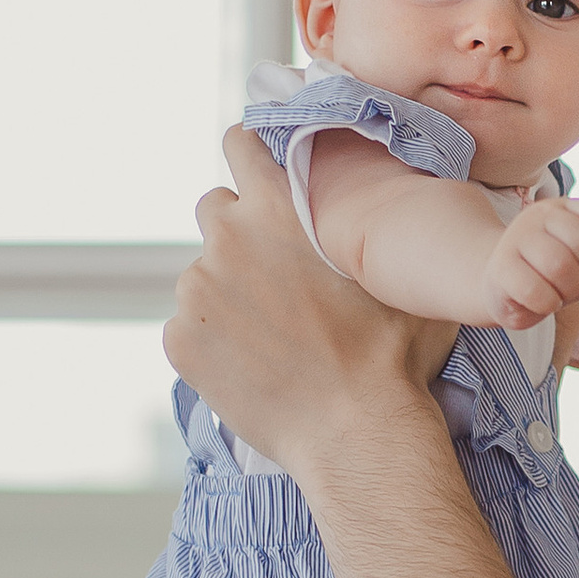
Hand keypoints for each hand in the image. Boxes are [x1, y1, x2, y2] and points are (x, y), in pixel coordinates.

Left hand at [170, 130, 455, 472]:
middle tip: (277, 278)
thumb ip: (373, 225)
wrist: (357, 434)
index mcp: (276, 209)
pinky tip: (254, 367)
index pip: (240, 143)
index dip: (249, 153)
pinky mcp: (181, 342)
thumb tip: (395, 197)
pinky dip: (213, 344)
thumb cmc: (390, 356)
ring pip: (203, 277)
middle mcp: (225, 239)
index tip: (256, 171)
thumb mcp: (397, 271)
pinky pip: (189, 330)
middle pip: (215, 210)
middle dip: (239, 233)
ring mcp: (196, 292)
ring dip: (229, 295)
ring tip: (273, 338)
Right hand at [480, 192, 578, 332]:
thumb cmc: (552, 272)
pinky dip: (547, 304)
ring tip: (559, 293)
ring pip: (560, 266)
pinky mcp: (500, 268)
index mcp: (566, 209)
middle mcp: (539, 216)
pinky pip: (537, 292)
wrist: (502, 284)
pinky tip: (541, 302)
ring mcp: (516, 238)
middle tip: (575, 284)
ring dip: (568, 291)